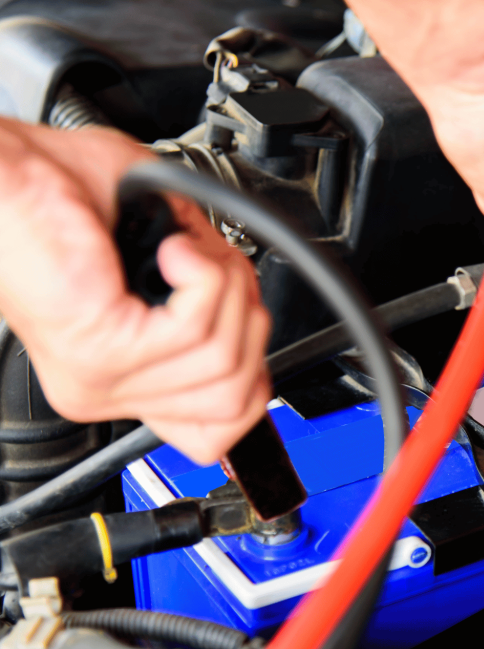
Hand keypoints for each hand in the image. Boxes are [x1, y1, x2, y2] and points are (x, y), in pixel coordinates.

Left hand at [0, 119, 271, 463]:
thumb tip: (253, 319)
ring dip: (225, 293)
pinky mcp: (102, 352)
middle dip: (247, 322)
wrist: (4, 172)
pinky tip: (173, 254)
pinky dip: (202, 279)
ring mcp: (101, 379)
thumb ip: (208, 308)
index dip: (249, 382)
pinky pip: (195, 331)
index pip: (212, 436)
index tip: (243, 332)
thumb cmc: (58, 195)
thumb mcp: (162, 263)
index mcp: (116, 379)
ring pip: (222, 362)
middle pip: (234, 396)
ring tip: (187, 256)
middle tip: (213, 273)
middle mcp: (104, 389)